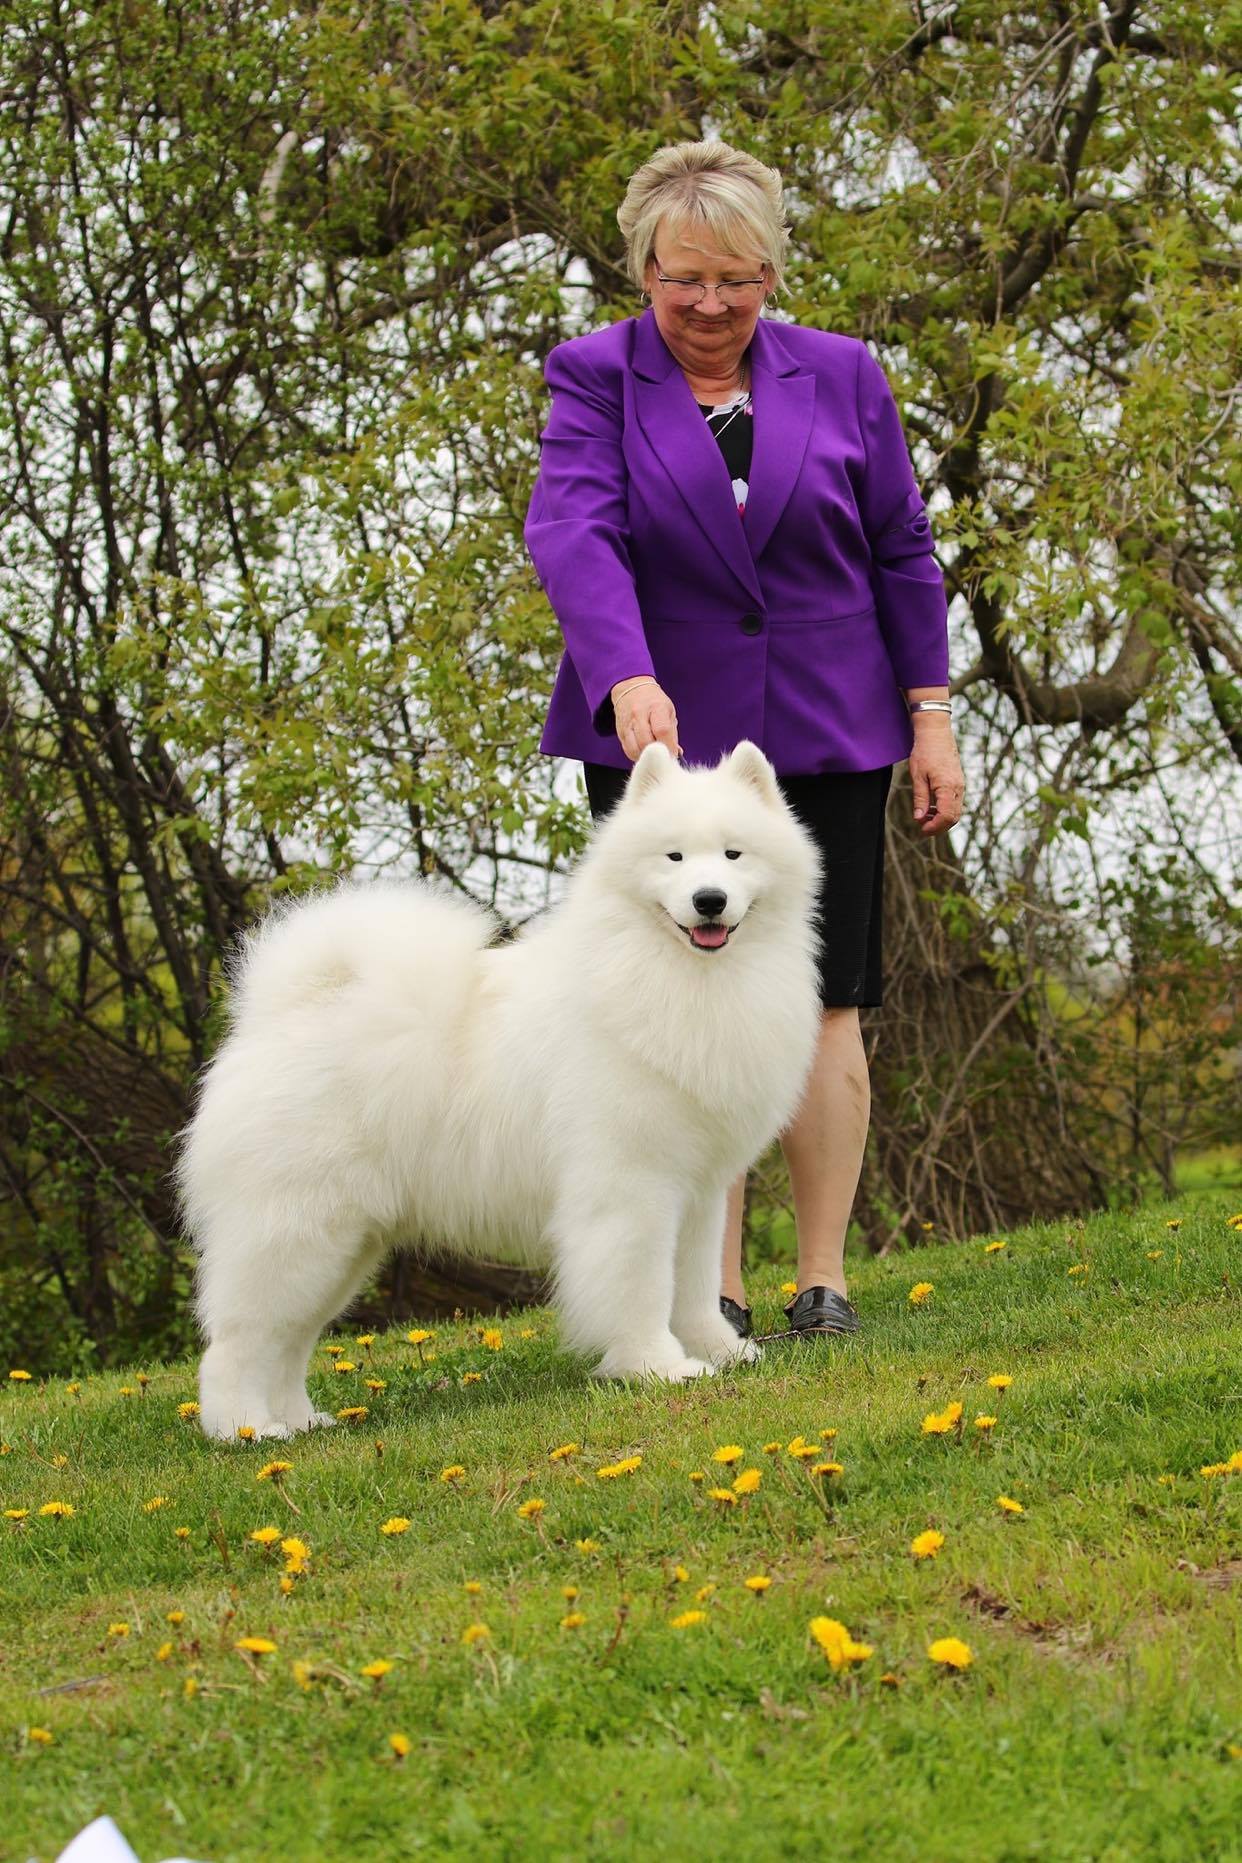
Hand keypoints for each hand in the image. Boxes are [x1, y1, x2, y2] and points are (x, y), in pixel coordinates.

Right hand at [611, 676, 681, 762]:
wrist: (631, 690)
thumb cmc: (653, 702)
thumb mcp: (668, 711)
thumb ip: (672, 733)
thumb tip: (675, 753)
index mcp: (656, 707)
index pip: (662, 730)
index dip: (669, 746)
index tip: (673, 754)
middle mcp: (639, 714)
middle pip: (647, 742)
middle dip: (657, 754)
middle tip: (664, 756)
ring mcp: (627, 724)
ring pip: (635, 749)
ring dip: (646, 757)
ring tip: (653, 755)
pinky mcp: (620, 732)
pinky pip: (628, 750)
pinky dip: (637, 755)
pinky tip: (643, 751)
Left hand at [909, 717, 963, 835]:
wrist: (936, 733)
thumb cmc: (925, 752)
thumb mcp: (918, 776)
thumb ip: (920, 799)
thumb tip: (919, 818)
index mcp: (948, 787)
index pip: (946, 816)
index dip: (934, 827)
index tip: (922, 830)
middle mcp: (958, 788)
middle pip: (953, 817)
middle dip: (939, 826)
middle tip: (922, 828)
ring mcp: (960, 785)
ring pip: (955, 811)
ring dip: (942, 819)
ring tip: (925, 818)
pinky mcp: (958, 782)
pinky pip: (955, 802)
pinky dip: (945, 809)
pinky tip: (931, 808)